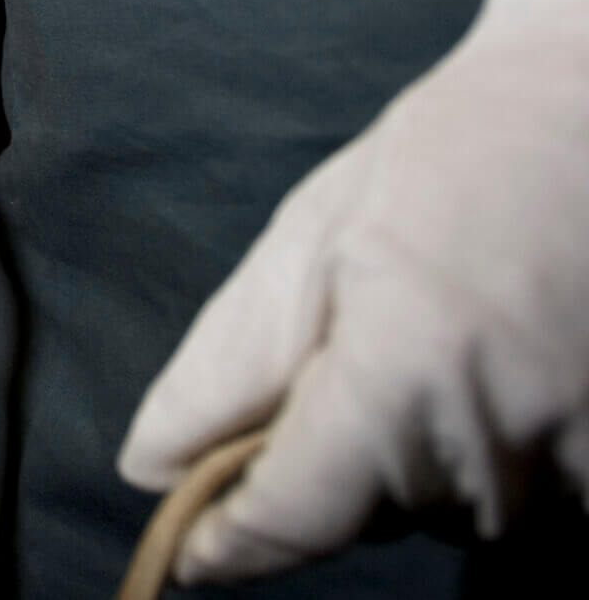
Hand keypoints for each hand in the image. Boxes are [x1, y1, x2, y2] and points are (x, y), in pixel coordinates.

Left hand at [119, 0, 588, 583]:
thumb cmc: (462, 149)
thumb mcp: (315, 239)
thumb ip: (230, 366)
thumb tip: (150, 464)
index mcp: (410, 372)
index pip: (295, 514)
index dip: (232, 540)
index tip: (191, 550)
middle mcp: (508, 435)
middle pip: (383, 514)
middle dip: (347, 456)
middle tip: (370, 343)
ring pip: (468, 513)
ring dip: (437, 453)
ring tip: (461, 330)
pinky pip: (551, 500)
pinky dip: (514, 452)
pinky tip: (519, 359)